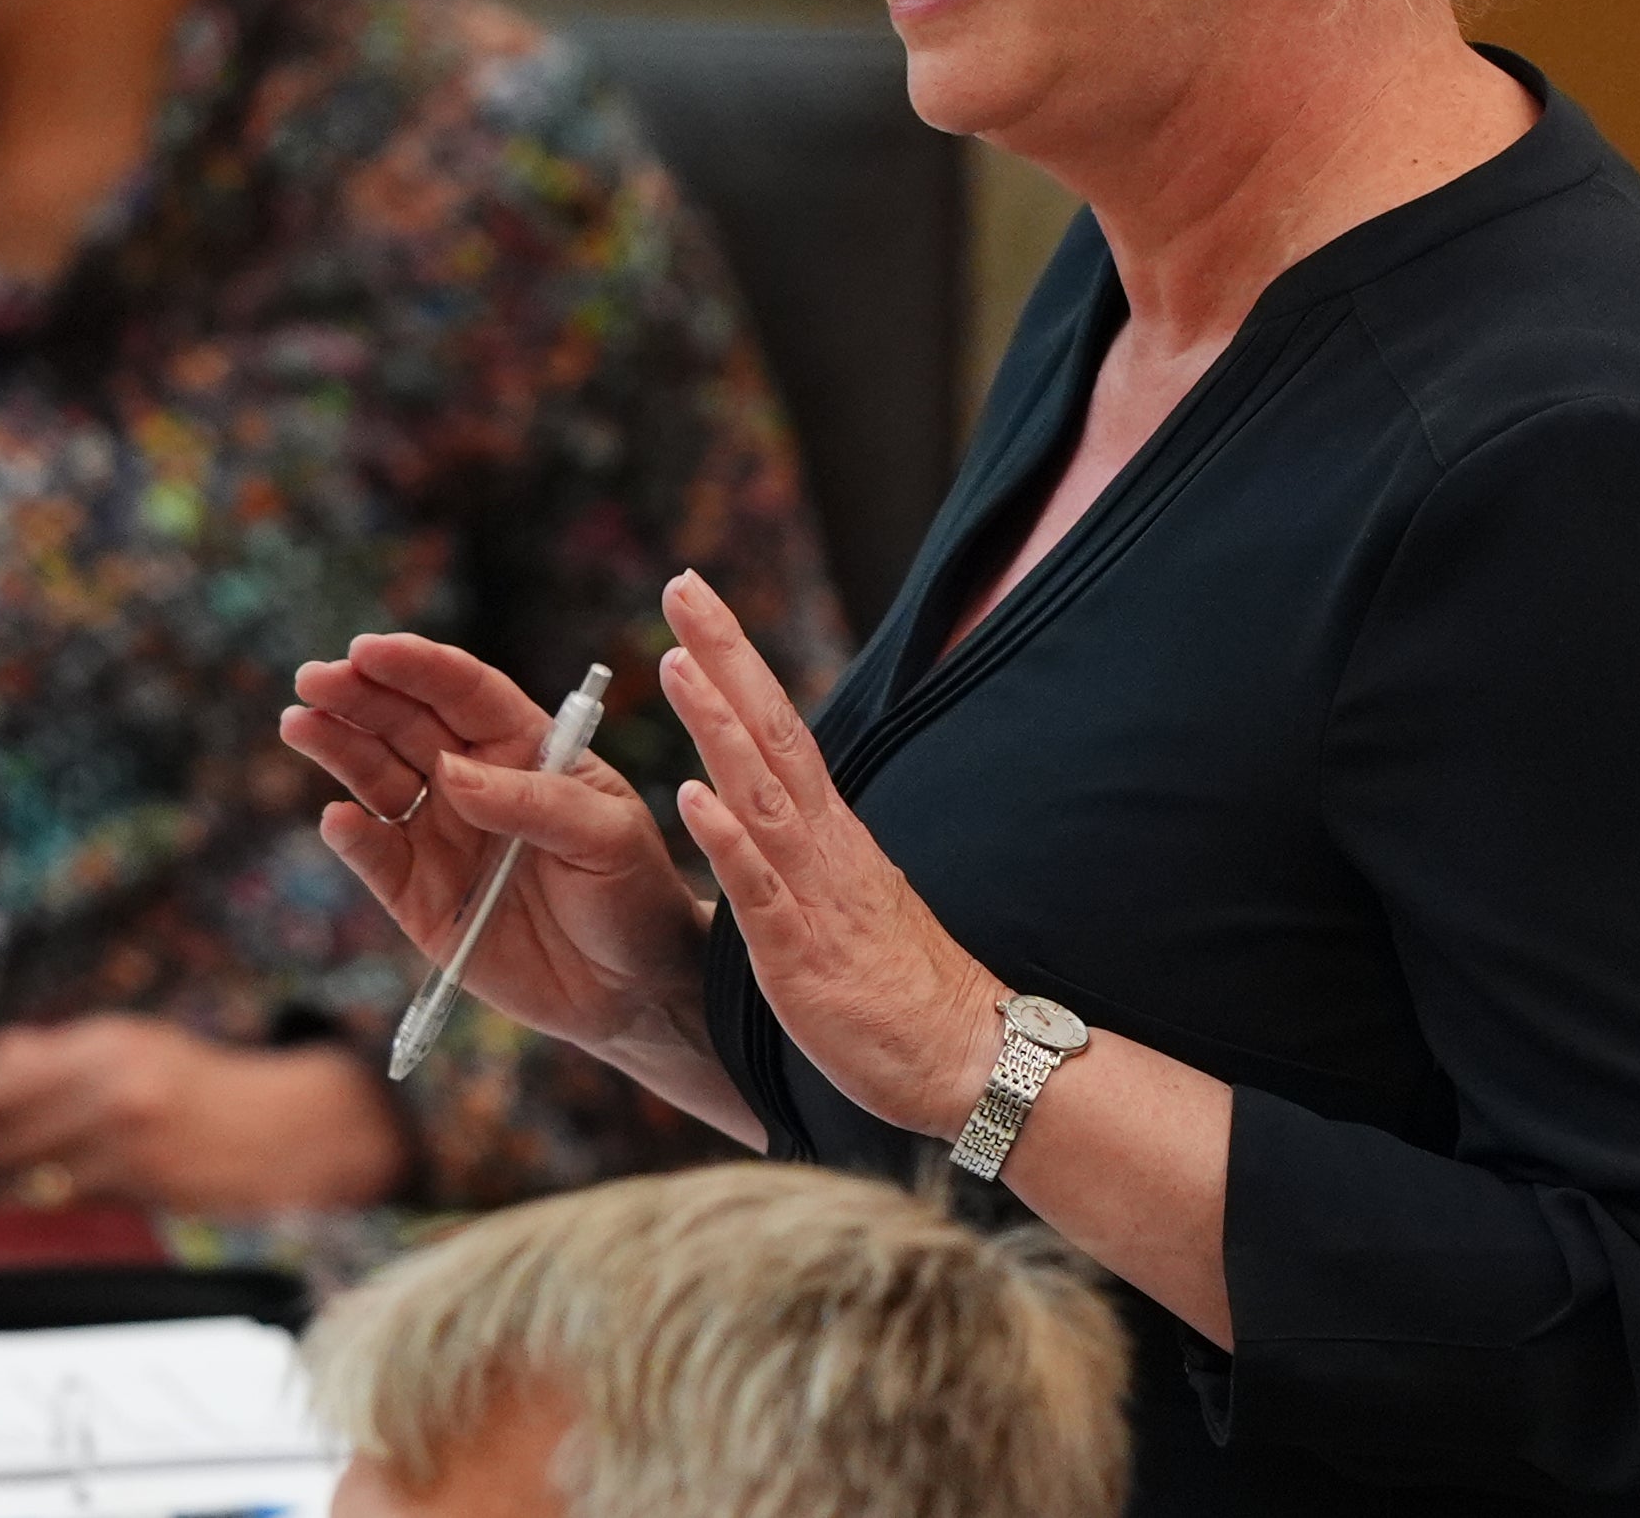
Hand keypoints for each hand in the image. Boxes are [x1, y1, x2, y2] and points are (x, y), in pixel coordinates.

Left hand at [0, 1017, 403, 1213]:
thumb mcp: (123, 1043)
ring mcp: (126, 1143)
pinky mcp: (137, 1190)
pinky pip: (62, 1201)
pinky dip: (44, 1198)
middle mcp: (112, 1088)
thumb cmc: (190, 1080)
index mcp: (105, 1042)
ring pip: (20, 1174)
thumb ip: (42, 1050)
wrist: (274, 1127)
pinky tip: (48, 1189)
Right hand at [281, 635, 714, 1076]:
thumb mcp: (605, 837)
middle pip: (406, 723)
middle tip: (314, 678)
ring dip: (338, 749)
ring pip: (376, 778)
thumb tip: (450, 774)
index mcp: (523, 747)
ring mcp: (440, 835)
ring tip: (301, 723)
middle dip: (359, 696)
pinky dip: (351, 837)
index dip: (417, 667)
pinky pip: (375, 857)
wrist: (630, 989)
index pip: (463, 692)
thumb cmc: (632, 893)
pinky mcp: (416, 896)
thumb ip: (533, 802)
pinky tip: (338, 819)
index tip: (370, 650)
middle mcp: (472, 781)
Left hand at [659, 572, 1007, 1139]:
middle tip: (683, 585)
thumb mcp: (846, 903)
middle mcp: (823, 845)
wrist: (964, 1054)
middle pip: (771, 730)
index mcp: (829, 834)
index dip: (736, 663)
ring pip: (761, 792)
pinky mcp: (800, 951)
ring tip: (675, 664)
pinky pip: (759, 888)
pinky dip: (727, 839)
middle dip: (726, 655)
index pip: (779, 727)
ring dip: (718, 726)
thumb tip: (764, 816)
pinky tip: (691, 798)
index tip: (696, 605)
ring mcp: (813, 893)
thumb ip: (805, 856)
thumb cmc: (900, 989)